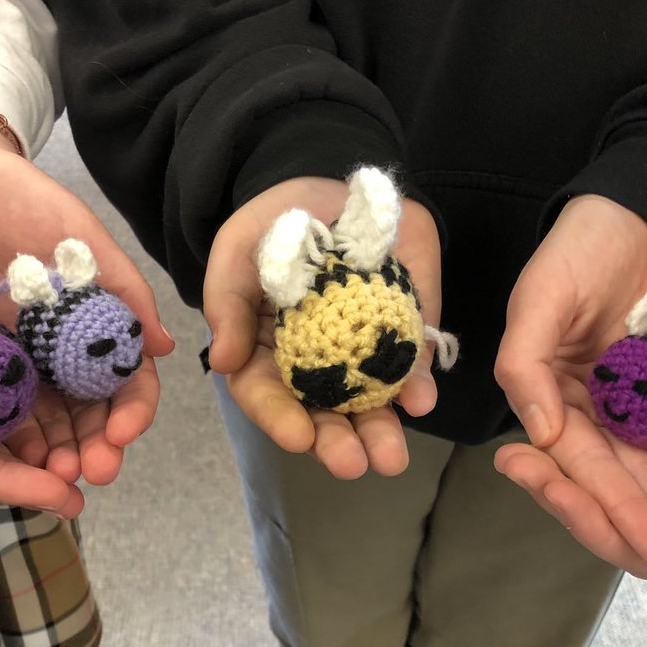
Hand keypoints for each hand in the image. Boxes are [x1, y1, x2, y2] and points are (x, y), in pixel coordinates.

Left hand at [0, 99, 174, 485]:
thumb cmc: (13, 194)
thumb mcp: (77, 233)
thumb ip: (121, 285)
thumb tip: (162, 348)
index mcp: (90, 320)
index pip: (124, 378)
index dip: (132, 410)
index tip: (124, 434)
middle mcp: (54, 347)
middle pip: (86, 411)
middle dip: (95, 446)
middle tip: (92, 473)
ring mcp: (9, 358)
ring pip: (40, 421)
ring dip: (53, 454)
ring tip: (52, 478)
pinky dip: (0, 440)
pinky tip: (5, 461)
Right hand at [205, 176, 441, 478]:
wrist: (333, 180)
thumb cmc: (275, 220)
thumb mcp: (238, 249)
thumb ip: (227, 300)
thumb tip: (223, 360)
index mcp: (264, 350)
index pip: (267, 395)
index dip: (280, 419)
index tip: (299, 438)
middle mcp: (314, 364)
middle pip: (321, 413)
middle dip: (337, 442)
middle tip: (353, 465)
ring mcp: (362, 352)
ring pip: (370, 403)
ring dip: (381, 431)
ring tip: (391, 459)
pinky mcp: (405, 334)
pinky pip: (412, 367)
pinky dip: (418, 386)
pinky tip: (422, 400)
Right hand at [494, 195, 646, 605]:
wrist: (640, 209)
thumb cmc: (579, 246)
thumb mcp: (540, 295)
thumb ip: (526, 364)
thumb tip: (538, 437)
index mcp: (550, 396)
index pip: (585, 464)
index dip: (620, 509)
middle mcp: (590, 412)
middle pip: (630, 482)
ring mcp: (633, 406)